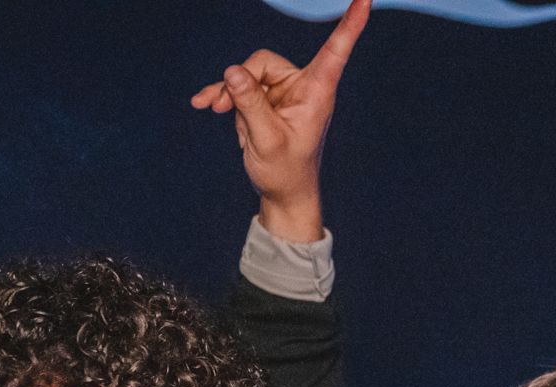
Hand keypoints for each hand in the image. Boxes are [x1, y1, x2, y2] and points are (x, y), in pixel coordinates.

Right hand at [189, 0, 370, 242]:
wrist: (282, 193)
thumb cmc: (286, 171)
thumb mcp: (266, 139)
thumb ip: (251, 104)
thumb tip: (233, 71)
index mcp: (317, 92)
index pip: (335, 50)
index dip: (350, 24)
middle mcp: (302, 86)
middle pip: (263, 60)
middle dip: (240, 80)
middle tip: (222, 106)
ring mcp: (283, 92)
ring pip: (248, 73)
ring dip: (228, 91)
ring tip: (216, 110)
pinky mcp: (265, 99)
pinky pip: (240, 85)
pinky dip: (223, 94)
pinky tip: (205, 104)